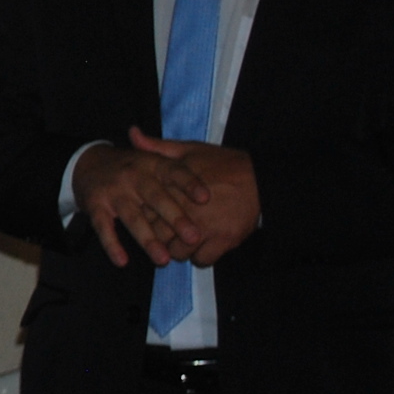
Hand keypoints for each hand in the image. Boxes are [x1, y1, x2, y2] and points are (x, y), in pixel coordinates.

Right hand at [71, 132, 212, 266]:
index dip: (189, 184)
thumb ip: (179, 163)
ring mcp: (113, 192)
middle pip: (155, 197)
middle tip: (193, 237)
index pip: (173, 172)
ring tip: (163, 259)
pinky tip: (122, 261)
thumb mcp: (153, 157)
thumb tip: (210, 180)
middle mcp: (133, 176)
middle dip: (174, 218)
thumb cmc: (131, 166)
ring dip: (147, 238)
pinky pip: (103, 227)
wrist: (87, 163)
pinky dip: (111, 245)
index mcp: (151, 163)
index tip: (206, 197)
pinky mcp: (95, 206)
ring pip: (132, 217)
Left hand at [122, 133, 260, 264]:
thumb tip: (131, 133)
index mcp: (173, 189)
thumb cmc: (222, 163)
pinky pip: (202, 260)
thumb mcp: (188, 150)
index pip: (145, 212)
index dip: (146, 216)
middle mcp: (187, 211)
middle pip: (158, 236)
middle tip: (166, 234)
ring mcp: (206, 228)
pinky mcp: (224, 240)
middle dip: (159, 237)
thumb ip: (156, 147)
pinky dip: (200, 257)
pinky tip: (202, 247)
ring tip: (183, 241)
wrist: (262, 179)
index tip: (150, 216)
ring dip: (179, 250)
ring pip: (178, 252)